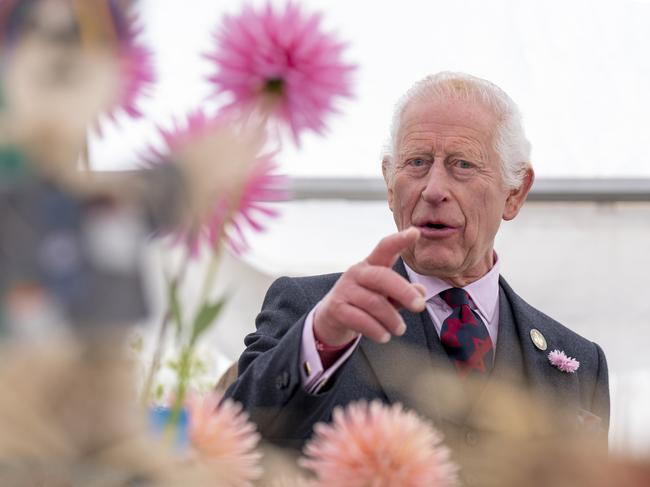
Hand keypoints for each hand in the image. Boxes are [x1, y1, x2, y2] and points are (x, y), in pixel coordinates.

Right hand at [313, 227, 426, 346]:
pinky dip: (376, 330)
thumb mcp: (386, 297)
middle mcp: (357, 273)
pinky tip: (384, 336)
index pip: (385, 248)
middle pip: (382, 277)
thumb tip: (422, 292)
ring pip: (373, 302)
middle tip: (420, 306)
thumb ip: (403, 294)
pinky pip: (360, 319)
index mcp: (371, 265)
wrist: (332, 318)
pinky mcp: (336, 308)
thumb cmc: (365, 302)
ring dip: (391, 319)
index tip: (415, 232)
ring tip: (400, 329)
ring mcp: (344, 289)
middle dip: (403, 291)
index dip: (399, 240)